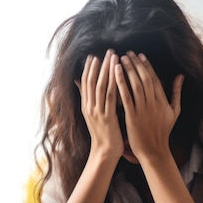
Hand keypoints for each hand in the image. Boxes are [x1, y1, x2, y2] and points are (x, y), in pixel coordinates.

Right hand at [76, 49, 122, 163]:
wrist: (105, 152)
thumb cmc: (103, 134)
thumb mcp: (93, 116)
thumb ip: (90, 101)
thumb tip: (83, 87)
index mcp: (85, 107)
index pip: (85, 83)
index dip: (89, 68)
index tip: (94, 56)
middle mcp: (89, 107)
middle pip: (92, 81)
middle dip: (99, 65)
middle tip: (106, 51)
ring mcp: (97, 112)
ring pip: (100, 85)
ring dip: (107, 69)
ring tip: (113, 56)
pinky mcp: (107, 116)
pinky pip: (110, 96)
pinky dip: (113, 82)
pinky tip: (119, 73)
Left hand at [115, 51, 184, 160]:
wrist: (154, 150)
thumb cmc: (163, 132)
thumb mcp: (174, 112)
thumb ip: (176, 93)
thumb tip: (180, 76)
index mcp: (163, 101)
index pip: (154, 79)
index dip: (147, 66)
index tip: (140, 55)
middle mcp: (153, 103)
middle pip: (144, 79)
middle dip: (136, 64)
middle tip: (128, 53)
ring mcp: (143, 110)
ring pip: (135, 85)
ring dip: (128, 70)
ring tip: (121, 59)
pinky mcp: (132, 116)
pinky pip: (126, 97)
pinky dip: (121, 84)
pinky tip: (115, 74)